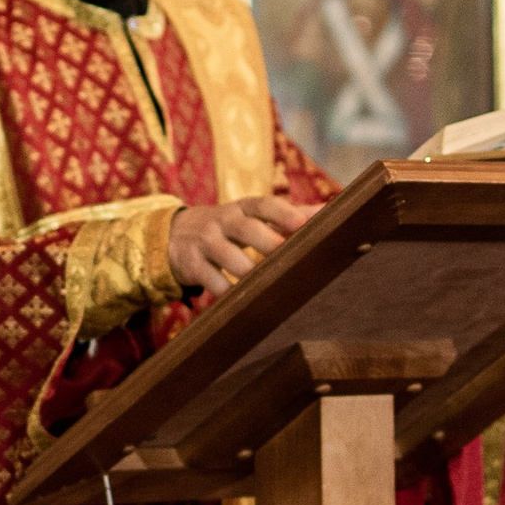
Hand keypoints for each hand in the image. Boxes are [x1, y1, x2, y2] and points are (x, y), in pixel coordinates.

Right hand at [167, 192, 307, 300]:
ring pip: (228, 257)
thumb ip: (286, 215)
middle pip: (246, 229)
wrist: (175, 235)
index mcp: (242, 207)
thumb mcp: (250, 215)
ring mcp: (205, 241)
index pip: (263, 205)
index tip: (301, 223)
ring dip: (248, 272)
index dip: (282, 213)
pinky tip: (240, 300)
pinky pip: (211, 280)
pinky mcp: (192, 264)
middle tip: (283, 255)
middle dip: (266, 241)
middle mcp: (223, 220)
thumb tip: (329, 209)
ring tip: (265, 285)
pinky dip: (227, 292)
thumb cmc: (228, 226)